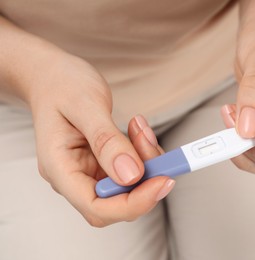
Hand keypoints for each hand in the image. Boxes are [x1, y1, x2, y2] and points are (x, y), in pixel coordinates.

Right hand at [28, 53, 173, 225]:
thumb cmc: (62, 85)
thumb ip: (106, 141)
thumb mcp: (85, 105)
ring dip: (147, 162)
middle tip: (161, 153)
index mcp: (59, 169)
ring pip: (129, 187)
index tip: (164, 181)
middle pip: (116, 203)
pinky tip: (139, 131)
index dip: (133, 203)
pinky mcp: (102, 164)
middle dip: (146, 182)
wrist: (52, 76)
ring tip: (141, 128)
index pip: (96, 207)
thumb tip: (131, 175)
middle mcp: (73, 177)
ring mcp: (88, 172)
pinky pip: (131, 170)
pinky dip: (144, 154)